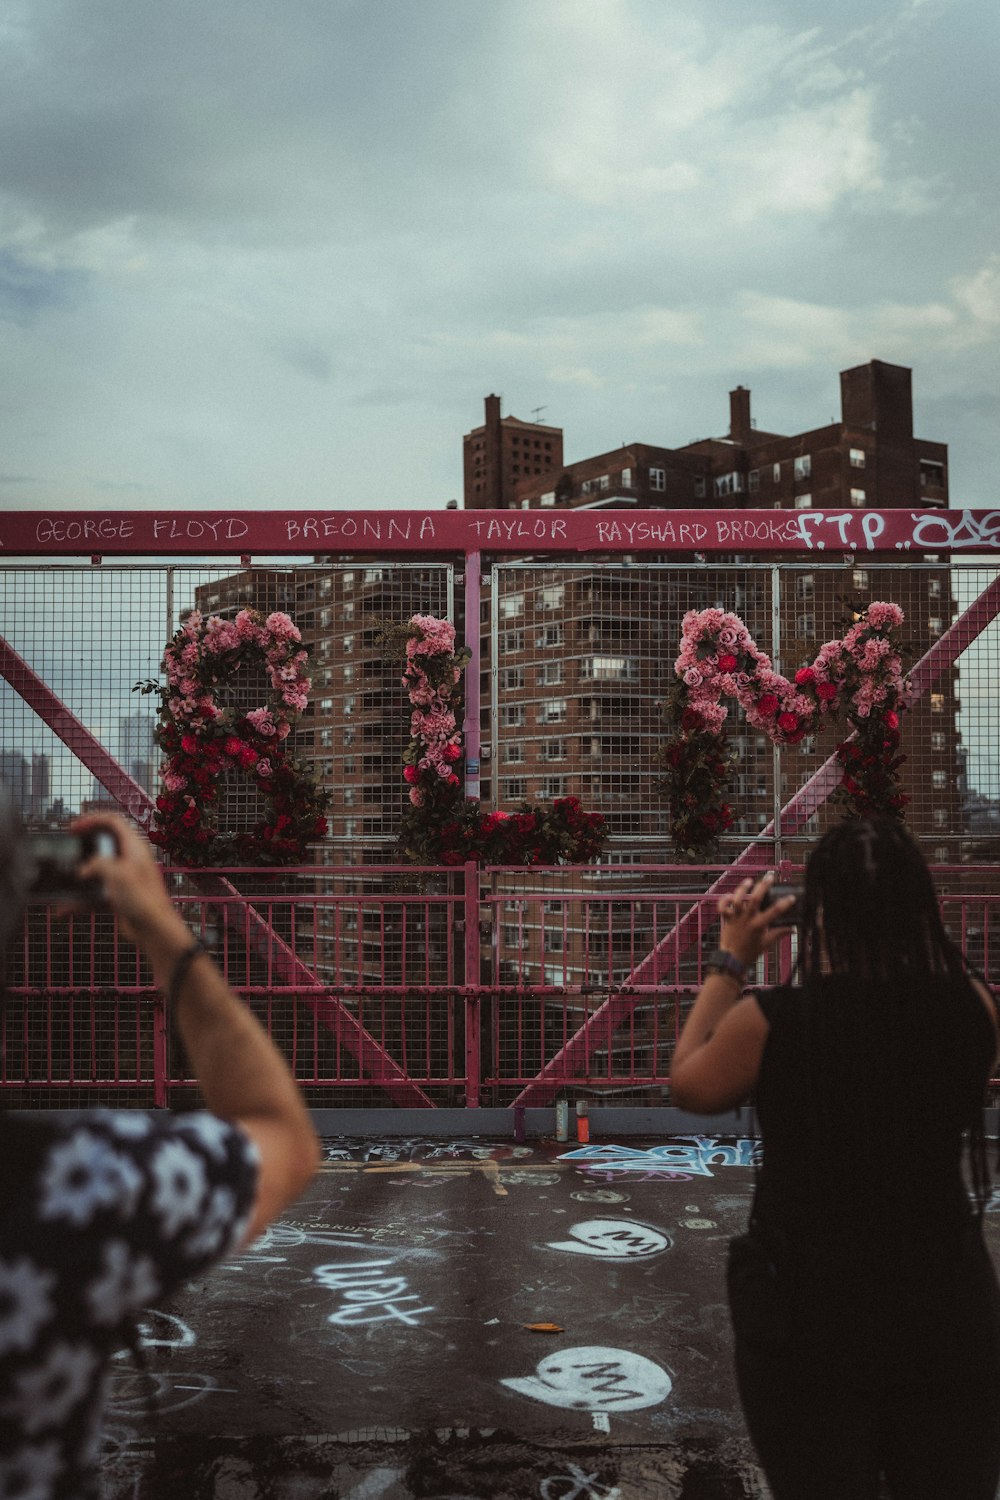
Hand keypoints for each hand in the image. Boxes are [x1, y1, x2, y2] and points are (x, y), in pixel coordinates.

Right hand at [71, 812, 189, 949]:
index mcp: (134, 848)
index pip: (113, 822)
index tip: (74, 827)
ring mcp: (123, 879)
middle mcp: (129, 861)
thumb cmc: (143, 899)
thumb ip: (98, 864)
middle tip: (68, 848)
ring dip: (78, 878)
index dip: (93, 819)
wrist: (154, 930)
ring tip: (63, 881)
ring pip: (96, 872)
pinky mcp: (118, 896)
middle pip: (103, 845)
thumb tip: (85, 870)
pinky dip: (80, 900)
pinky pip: (94, 894)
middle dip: (83, 847)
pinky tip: (65, 909)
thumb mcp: (117, 873)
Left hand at [717, 872, 795, 967]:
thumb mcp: (767, 943)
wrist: (732, 959)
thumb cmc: (750, 952)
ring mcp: (736, 918)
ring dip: (742, 889)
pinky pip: (722, 907)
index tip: (792, 897)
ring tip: (749, 881)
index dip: (785, 903)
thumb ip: (780, 933)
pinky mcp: (727, 919)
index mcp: (759, 925)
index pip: (774, 912)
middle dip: (763, 886)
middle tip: (770, 877)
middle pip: (755, 899)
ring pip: (737, 899)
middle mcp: (747, 919)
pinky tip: (730, 894)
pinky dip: (724, 900)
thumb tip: (793, 929)